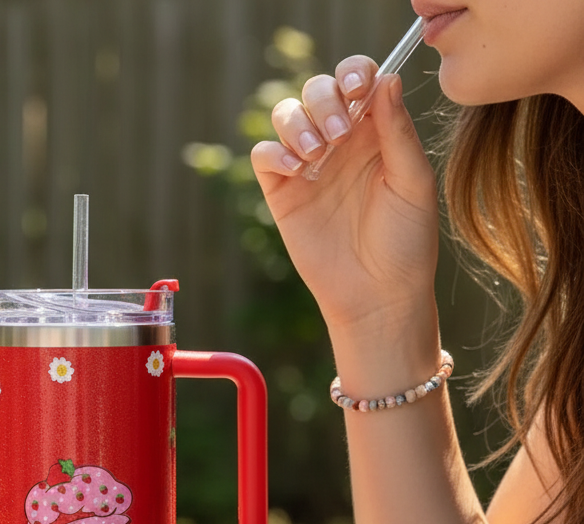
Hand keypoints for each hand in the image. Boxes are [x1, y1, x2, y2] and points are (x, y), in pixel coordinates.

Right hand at [250, 58, 438, 334]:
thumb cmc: (405, 242)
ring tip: (315, 154)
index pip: (358, 81)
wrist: (377, 295)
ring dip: (297, 124)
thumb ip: (398, 131)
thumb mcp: (413, 182)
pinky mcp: (282, 194)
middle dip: (323, 100)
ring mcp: (308, 168)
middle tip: (338, 132)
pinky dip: (274, 153)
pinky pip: (264, 155)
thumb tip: (385, 80)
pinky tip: (296, 170)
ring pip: (286, 115)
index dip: (353, 74)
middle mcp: (340, 143)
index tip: (358, 92)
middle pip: (317, 90)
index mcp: (377, 133)